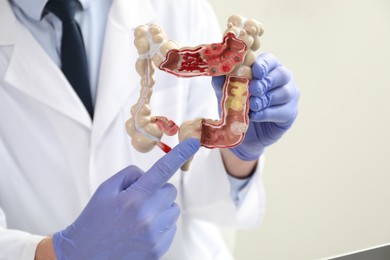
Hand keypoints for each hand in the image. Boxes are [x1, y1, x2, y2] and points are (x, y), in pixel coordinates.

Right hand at [52, 139, 199, 259]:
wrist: (84, 256)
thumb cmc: (93, 221)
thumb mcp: (105, 190)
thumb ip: (130, 175)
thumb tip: (150, 175)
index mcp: (134, 199)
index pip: (163, 170)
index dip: (180, 154)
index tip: (193, 143)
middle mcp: (148, 217)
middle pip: (170, 190)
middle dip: (157, 190)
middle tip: (136, 200)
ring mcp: (155, 236)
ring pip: (173, 208)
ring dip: (161, 207)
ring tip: (138, 217)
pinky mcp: (160, 250)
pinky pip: (171, 226)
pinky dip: (161, 224)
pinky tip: (141, 230)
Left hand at [212, 53, 299, 160]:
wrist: (241, 131)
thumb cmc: (236, 106)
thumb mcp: (226, 93)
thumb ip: (222, 82)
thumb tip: (217, 73)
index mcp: (267, 68)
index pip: (270, 60)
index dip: (264, 65)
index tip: (255, 71)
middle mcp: (282, 79)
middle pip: (282, 74)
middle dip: (266, 82)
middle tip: (253, 90)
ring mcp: (290, 95)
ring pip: (284, 93)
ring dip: (266, 99)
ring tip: (252, 105)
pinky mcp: (290, 113)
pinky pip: (282, 111)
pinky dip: (267, 113)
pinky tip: (255, 116)